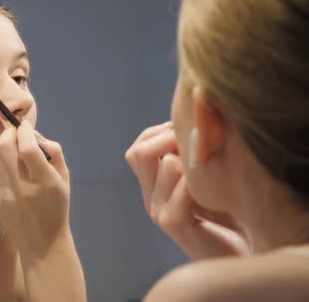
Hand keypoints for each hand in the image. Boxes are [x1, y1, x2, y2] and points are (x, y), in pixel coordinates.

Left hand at [0, 120, 71, 256]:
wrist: (41, 241)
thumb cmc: (56, 206)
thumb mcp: (64, 178)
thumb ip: (53, 152)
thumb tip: (33, 135)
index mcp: (45, 183)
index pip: (28, 148)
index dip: (25, 130)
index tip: (26, 124)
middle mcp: (22, 189)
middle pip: (4, 148)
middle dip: (10, 133)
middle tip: (17, 132)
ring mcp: (4, 195)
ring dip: (4, 146)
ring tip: (15, 152)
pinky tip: (9, 170)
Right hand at [125, 122, 252, 259]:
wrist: (234, 251)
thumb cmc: (223, 212)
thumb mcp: (202, 177)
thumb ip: (188, 156)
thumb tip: (190, 120)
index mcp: (152, 185)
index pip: (138, 147)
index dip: (160, 132)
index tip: (187, 133)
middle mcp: (149, 197)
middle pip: (139, 152)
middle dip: (170, 137)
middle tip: (198, 142)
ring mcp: (158, 211)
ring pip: (166, 164)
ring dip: (193, 160)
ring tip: (212, 169)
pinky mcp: (174, 223)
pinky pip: (182, 188)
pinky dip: (200, 181)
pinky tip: (214, 187)